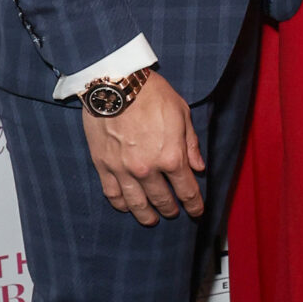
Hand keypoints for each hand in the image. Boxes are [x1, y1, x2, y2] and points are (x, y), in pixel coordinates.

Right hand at [83, 73, 204, 225]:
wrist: (114, 82)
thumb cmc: (151, 93)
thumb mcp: (181, 113)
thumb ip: (190, 144)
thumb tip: (199, 167)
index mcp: (171, 156)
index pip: (187, 191)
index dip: (194, 205)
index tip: (197, 211)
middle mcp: (148, 169)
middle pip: (162, 200)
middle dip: (171, 209)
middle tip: (173, 212)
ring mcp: (123, 170)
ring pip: (137, 204)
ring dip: (146, 215)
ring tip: (151, 219)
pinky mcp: (103, 165)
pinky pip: (113, 194)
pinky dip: (121, 205)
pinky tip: (127, 207)